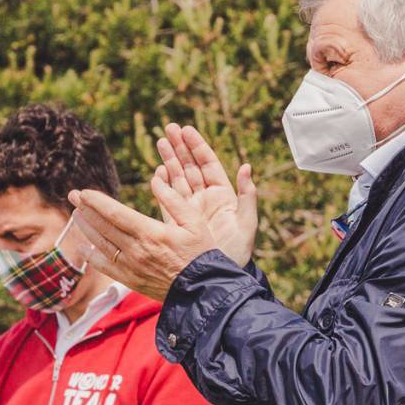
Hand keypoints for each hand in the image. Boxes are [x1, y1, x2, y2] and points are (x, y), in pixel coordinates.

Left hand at [68, 173, 224, 302]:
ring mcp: (131, 267)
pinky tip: (82, 246)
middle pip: (103, 226)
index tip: (84, 192)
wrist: (202, 291)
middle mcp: (136, 250)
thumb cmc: (201, 254)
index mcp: (150, 233)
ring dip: (85, 228)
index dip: (96, 202)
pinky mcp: (130, 280)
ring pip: (100, 244)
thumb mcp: (195, 222)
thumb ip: (174, 200)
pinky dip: (91, 256)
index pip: (115, 213)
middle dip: (85, 209)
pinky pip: (104, 267)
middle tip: (73, 195)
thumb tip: (156, 180)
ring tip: (76, 214)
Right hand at [154, 124, 257, 267]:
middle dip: (180, 147)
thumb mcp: (247, 224)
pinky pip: (167, 198)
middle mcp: (205, 199)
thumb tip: (247, 166)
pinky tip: (156, 172)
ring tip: (160, 141)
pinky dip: (161, 185)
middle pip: (190, 167)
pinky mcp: (177, 220)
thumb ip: (247, 196)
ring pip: (177, 178)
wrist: (219, 277)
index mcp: (222, 195)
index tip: (186, 130)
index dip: (197, 147)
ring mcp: (189, 209)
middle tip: (168, 128)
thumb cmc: (238, 252)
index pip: (208, 164)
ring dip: (169, 160)